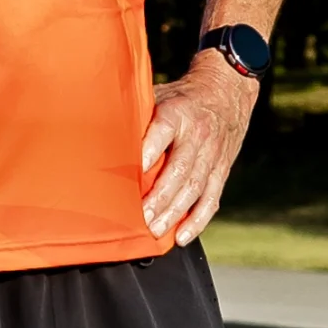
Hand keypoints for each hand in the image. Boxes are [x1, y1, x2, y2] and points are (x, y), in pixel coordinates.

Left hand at [138, 58, 255, 244]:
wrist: (228, 91)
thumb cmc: (182, 97)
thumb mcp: (159, 95)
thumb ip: (137, 114)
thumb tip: (99, 133)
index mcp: (178, 113)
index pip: (164, 130)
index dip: (150, 150)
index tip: (136, 168)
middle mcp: (197, 136)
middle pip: (180, 169)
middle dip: (160, 196)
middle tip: (142, 217)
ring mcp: (212, 156)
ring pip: (194, 188)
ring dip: (174, 213)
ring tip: (155, 231)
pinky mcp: (221, 171)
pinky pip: (211, 199)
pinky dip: (197, 220)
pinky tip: (181, 236)